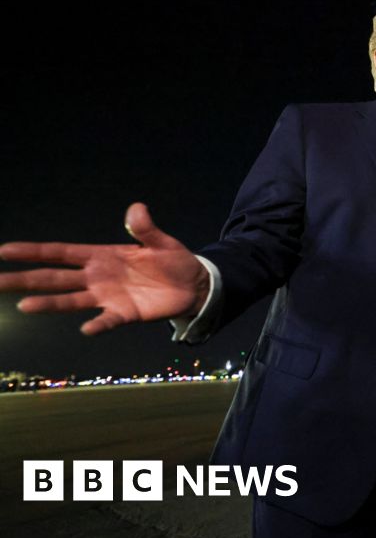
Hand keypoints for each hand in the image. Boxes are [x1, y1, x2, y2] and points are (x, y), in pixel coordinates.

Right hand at [0, 203, 208, 335]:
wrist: (194, 285)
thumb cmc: (172, 260)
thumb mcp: (161, 241)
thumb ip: (146, 228)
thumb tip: (137, 208)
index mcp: (100, 255)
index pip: (60, 253)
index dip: (34, 252)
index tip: (4, 251)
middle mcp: (96, 277)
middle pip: (54, 278)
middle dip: (25, 279)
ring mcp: (108, 297)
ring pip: (71, 300)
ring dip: (49, 303)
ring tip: (24, 305)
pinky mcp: (124, 314)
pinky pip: (106, 321)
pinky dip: (98, 325)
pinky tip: (86, 328)